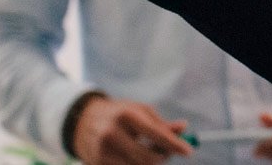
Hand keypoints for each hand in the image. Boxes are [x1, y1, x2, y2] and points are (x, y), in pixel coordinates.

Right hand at [69, 96, 193, 164]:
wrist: (83, 121)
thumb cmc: (119, 114)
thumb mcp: (140, 111)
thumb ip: (161, 123)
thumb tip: (184, 128)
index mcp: (127, 115)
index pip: (157, 134)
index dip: (175, 145)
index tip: (189, 151)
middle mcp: (112, 133)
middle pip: (149, 158)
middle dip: (163, 158)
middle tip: (167, 152)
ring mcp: (103, 151)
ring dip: (149, 163)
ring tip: (147, 150)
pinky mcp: (97, 164)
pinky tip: (132, 155)